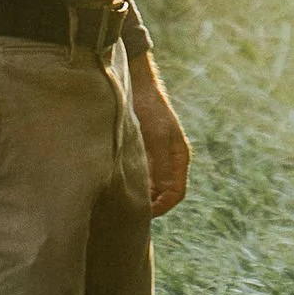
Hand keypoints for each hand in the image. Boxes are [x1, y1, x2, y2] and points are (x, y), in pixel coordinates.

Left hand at [127, 52, 191, 216]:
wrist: (134, 81)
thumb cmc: (147, 106)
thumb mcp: (154, 137)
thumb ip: (161, 166)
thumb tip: (165, 196)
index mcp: (179, 157)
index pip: (176, 194)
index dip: (160, 208)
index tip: (140, 213)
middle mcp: (170, 159)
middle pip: (164, 194)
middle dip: (148, 204)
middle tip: (125, 209)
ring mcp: (157, 155)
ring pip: (151, 186)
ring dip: (139, 194)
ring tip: (118, 198)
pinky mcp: (143, 151)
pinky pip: (141, 175)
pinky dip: (132, 182)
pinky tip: (114, 183)